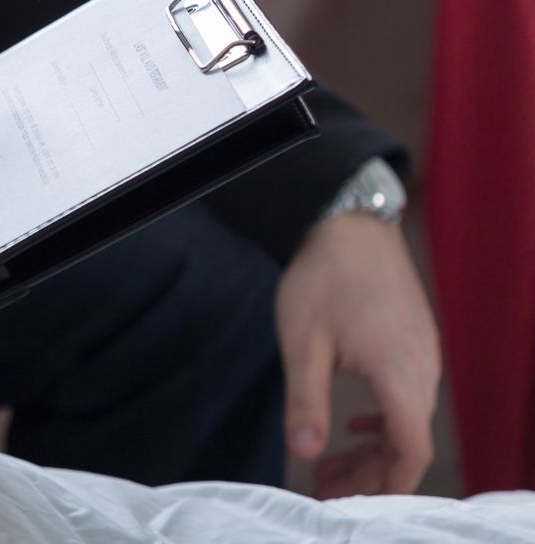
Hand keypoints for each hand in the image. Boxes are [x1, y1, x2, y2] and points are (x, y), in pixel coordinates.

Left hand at [276, 211, 441, 496]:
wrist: (351, 224)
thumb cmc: (325, 278)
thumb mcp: (303, 343)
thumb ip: (306, 401)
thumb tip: (304, 453)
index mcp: (400, 376)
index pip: (411, 452)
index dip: (385, 485)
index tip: (349, 501)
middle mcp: (422, 370)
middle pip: (409, 442)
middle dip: (370, 473)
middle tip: (323, 485)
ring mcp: (422, 355)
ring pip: (408, 420)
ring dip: (373, 448)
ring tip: (329, 461)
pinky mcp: (414, 341)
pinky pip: (408, 396)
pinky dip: (381, 420)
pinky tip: (352, 421)